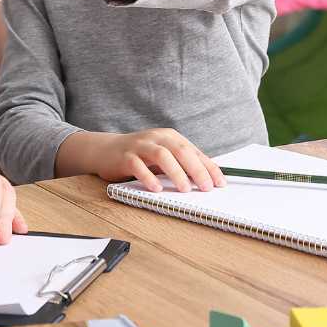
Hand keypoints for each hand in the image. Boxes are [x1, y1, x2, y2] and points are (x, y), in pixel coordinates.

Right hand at [85, 128, 226, 191]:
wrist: (106, 150)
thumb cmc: (141, 156)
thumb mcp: (164, 155)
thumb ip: (183, 163)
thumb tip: (211, 178)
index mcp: (169, 137)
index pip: (193, 151)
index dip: (208, 167)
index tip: (220, 183)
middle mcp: (155, 138)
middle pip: (180, 150)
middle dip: (196, 169)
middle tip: (206, 187)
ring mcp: (139, 146)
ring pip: (161, 154)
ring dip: (176, 172)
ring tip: (184, 189)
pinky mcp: (124, 156)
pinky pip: (137, 165)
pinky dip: (148, 177)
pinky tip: (156, 188)